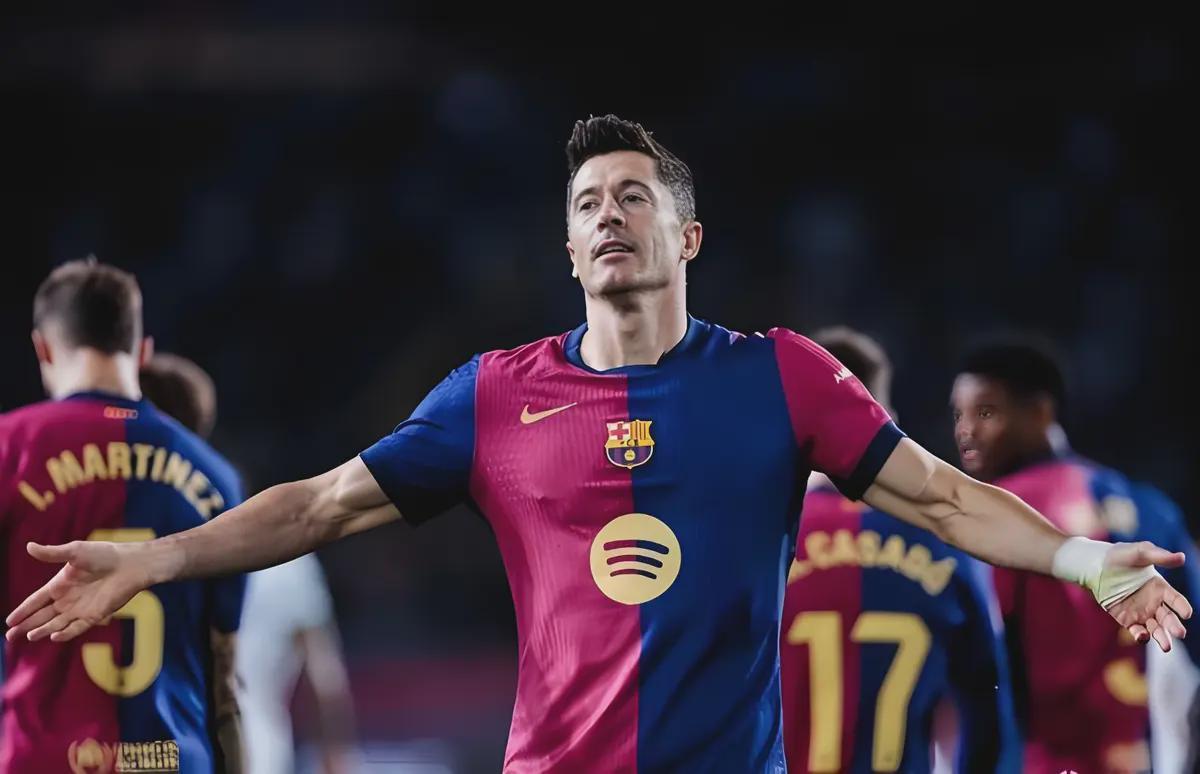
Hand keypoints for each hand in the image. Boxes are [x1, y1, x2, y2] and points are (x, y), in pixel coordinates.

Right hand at [5, 541, 151, 642]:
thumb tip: (29, 546)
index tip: (9, 621)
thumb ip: (52, 553)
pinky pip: (77, 628)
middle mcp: (68, 599)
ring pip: (56, 624)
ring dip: (43, 630)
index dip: (23, 611)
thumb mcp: (76, 551)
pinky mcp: (95, 615)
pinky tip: (53, 636)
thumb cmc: (104, 554)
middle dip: (26, 626)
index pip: (36, 601)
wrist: (130, 564)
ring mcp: (81, 609)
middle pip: (42, 616)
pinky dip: (65, 633)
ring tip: (29, 636)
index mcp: (60, 584)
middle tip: (9, 636)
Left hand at [1103, 541, 1191, 651]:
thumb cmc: (1119, 556)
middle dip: (1174, 626)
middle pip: (1168, 618)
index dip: (1182, 607)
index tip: (1187, 613)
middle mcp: (1154, 603)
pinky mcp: (1126, 619)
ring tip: (1166, 646)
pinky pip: (1136, 631)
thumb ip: (1159, 556)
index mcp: (1161, 588)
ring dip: (1162, 638)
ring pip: (1155, 629)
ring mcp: (1140, 613)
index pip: (1176, 600)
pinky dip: (1140, 636)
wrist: (1094, 565)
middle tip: (1179, 633)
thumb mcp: (1139, 553)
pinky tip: (1142, 636)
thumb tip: (1182, 557)